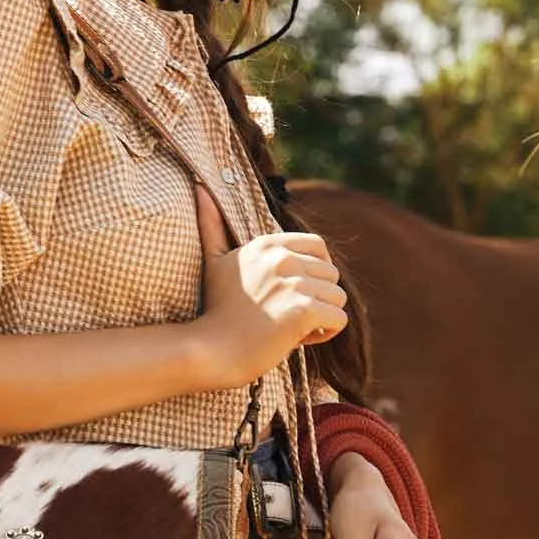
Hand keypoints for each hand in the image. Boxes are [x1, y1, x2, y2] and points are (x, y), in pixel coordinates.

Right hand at [193, 184, 347, 386]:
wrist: (210, 350)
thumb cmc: (216, 310)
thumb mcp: (214, 261)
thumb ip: (212, 225)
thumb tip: (199, 188)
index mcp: (268, 244)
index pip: (319, 247)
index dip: (313, 273)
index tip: (289, 293)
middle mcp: (283, 258)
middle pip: (332, 274)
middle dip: (317, 297)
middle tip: (285, 315)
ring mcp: (294, 283)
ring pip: (338, 298)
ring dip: (321, 317)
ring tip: (290, 328)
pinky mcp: (303, 310)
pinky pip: (339, 319)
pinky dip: (325, 333)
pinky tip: (298, 339)